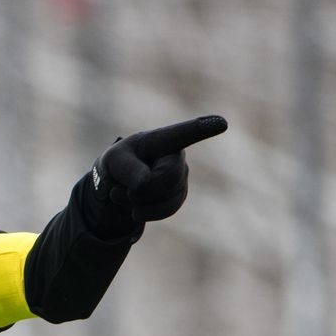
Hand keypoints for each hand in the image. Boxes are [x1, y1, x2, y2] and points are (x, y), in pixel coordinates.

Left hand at [92, 115, 227, 221]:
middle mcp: (178, 156)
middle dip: (140, 189)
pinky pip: (166, 210)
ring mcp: (181, 176)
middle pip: (167, 178)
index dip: (202, 129)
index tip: (222, 122)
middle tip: (119, 188)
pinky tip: (135, 208)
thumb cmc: (118, 164)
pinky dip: (145, 213)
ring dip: (137, 202)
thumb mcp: (113, 161)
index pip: (184, 133)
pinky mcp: (178, 195)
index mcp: (162, 139)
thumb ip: (127, 169)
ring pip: (165, 198)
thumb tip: (145, 184)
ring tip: (123, 194)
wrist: (120, 185)